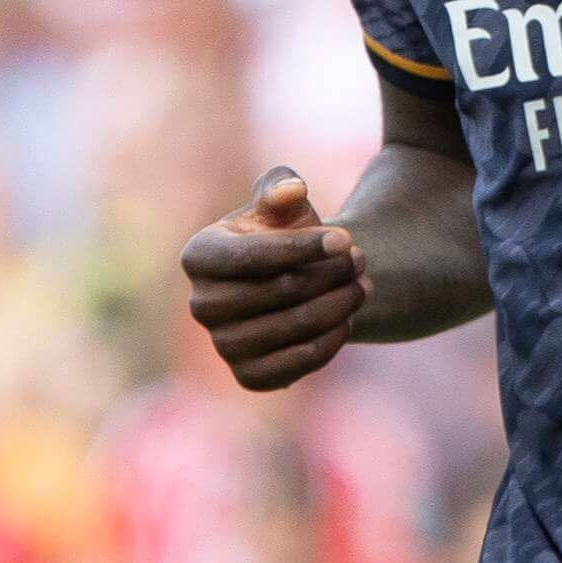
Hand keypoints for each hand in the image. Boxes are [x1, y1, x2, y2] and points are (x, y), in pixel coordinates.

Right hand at [181, 167, 371, 389]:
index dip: (303, 247)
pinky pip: (300, 362)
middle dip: (331, 273)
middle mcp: (201, 305)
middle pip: (281, 290)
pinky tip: (348, 317)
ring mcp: (223, 344)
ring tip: (363, 284)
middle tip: (360, 259)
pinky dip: (333, 339)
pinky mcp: (249, 376)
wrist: (292, 280)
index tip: (345, 238)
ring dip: (341, 303)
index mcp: (199, 256)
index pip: (251, 256)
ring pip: (297, 325)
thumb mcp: (282, 202)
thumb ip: (282, 186)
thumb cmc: (283, 232)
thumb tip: (291, 189)